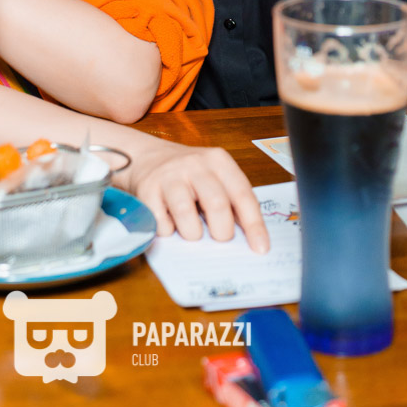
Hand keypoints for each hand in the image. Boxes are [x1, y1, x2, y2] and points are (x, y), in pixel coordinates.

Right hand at [122, 137, 269, 252]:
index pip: (243, 195)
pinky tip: (169, 222)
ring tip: (192, 231)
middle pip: (217, 204)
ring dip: (192, 233)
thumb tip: (248, 240)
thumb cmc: (188, 175)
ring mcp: (169, 175)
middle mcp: (194, 164)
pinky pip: (161, 223)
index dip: (254, 225)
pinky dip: (168, 231)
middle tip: (220, 239)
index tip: (260, 248)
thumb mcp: (214, 177)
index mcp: (218, 161)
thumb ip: (231, 201)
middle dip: (222, 232)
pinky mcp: (147, 190)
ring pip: (186, 214)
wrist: (145, 157)